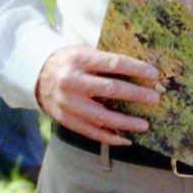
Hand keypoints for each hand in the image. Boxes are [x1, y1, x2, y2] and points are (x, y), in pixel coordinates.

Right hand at [35, 44, 160, 143]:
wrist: (38, 76)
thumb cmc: (70, 62)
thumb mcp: (84, 52)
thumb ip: (106, 61)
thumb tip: (142, 72)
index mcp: (79, 60)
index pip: (114, 64)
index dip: (136, 69)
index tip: (154, 75)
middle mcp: (72, 82)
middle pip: (110, 90)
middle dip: (136, 95)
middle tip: (155, 99)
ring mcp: (68, 103)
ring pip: (101, 116)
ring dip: (126, 122)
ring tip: (144, 125)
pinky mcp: (66, 119)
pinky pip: (91, 132)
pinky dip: (110, 137)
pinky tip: (126, 139)